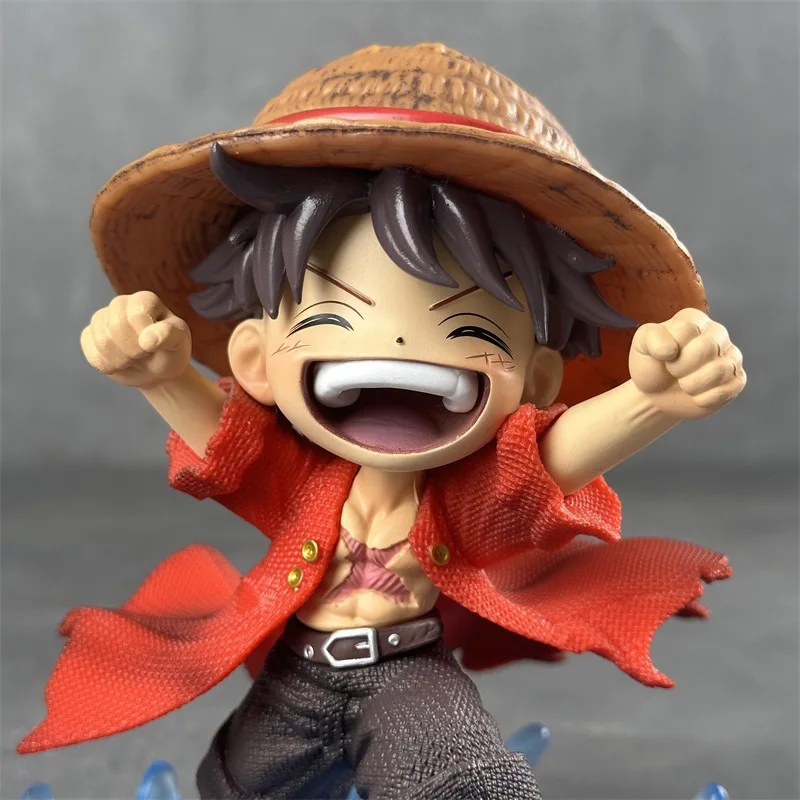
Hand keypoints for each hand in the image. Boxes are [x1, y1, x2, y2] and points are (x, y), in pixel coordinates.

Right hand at [80, 292, 191, 387]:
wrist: (156, 370)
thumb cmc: (170, 351)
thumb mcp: (179, 343)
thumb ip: (169, 336)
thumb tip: (147, 339)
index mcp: (144, 300)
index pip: (136, 315)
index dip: (145, 337)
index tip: (155, 344)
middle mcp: (120, 304)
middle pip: (116, 327)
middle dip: (133, 350)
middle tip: (144, 354)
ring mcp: (102, 319)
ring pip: (102, 341)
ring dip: (121, 360)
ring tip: (134, 359)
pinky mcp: (89, 336)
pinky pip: (91, 352)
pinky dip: (107, 365)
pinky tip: (119, 363)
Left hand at [629, 308, 745, 419]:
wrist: (656, 394)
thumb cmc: (651, 365)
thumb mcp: (641, 345)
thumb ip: (651, 337)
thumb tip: (671, 349)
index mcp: (694, 320)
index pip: (687, 328)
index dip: (669, 349)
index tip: (664, 356)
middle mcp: (717, 333)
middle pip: (707, 348)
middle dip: (681, 367)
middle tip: (673, 371)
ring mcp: (730, 356)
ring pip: (719, 370)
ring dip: (692, 384)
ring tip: (684, 383)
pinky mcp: (737, 379)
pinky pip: (727, 390)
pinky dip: (704, 398)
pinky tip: (696, 395)